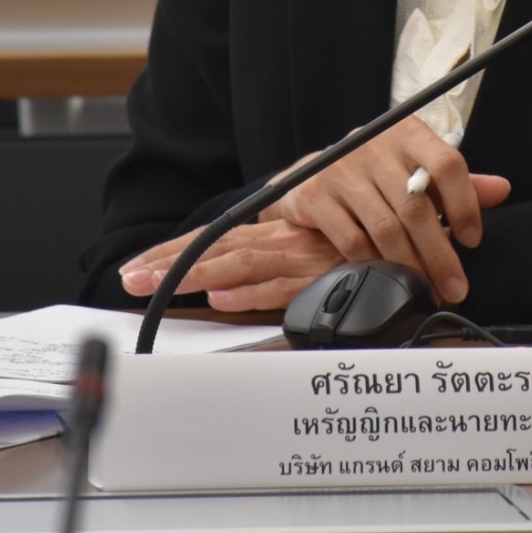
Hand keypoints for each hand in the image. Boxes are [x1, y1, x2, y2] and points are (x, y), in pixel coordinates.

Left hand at [119, 220, 344, 312]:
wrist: (401, 243)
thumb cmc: (351, 249)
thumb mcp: (302, 255)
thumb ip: (265, 269)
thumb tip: (222, 289)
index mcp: (270, 235)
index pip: (210, 241)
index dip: (170, 253)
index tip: (135, 267)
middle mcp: (278, 241)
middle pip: (213, 249)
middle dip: (168, 264)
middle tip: (130, 278)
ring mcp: (297, 258)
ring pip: (237, 264)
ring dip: (196, 275)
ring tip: (158, 285)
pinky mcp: (318, 277)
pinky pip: (279, 286)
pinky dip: (250, 292)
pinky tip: (222, 297)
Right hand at [260, 117, 511, 304]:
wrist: (313, 174)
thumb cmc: (376, 173)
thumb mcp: (417, 169)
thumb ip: (457, 183)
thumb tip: (502, 189)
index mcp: (407, 134)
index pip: (446, 164)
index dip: (464, 204)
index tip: (472, 240)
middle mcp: (374, 147)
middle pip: (416, 207)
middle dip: (440, 254)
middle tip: (455, 286)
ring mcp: (342, 170)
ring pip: (386, 228)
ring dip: (411, 266)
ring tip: (426, 289)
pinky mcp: (316, 195)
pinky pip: (352, 240)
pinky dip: (374, 264)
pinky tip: (387, 278)